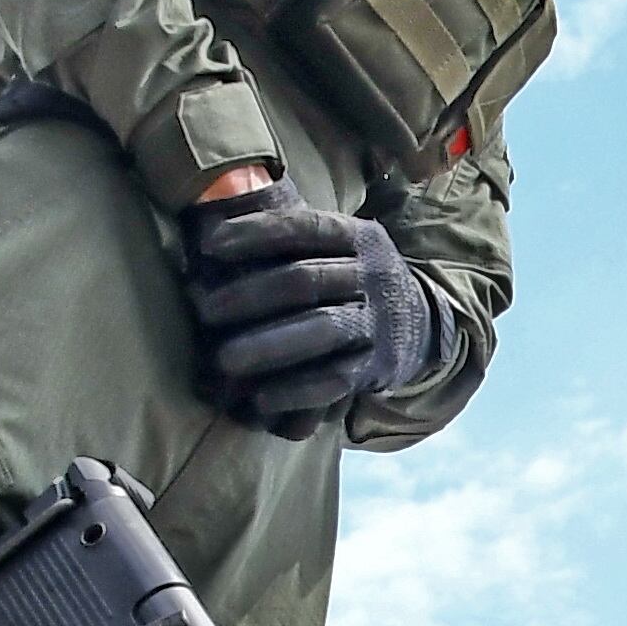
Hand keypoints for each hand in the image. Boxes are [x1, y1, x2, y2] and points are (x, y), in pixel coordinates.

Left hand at [183, 177, 437, 433]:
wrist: (422, 325)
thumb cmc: (353, 282)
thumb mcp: (340, 248)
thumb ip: (294, 241)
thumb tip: (207, 236)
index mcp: (358, 236)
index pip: (304, 227)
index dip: (255, 233)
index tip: (208, 246)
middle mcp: (373, 273)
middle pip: (304, 279)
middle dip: (248, 295)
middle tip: (203, 311)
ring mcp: (380, 321)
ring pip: (322, 329)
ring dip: (268, 345)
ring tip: (222, 360)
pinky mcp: (380, 365)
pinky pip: (336, 378)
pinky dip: (297, 389)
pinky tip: (261, 398)